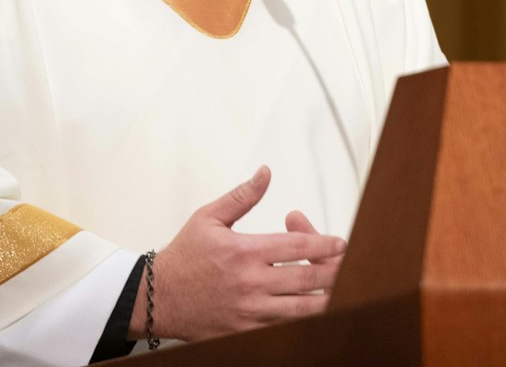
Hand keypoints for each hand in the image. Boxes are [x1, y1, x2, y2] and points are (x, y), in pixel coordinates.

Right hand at [131, 165, 346, 341]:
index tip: (340, 243)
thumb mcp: (209, 217)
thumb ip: (242, 196)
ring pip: (301, 310)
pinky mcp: (245, 332)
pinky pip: (282, 329)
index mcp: (244, 252)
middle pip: (307, 278)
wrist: (155, 298)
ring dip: (325, 299)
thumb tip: (265, 173)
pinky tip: (312, 312)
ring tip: (341, 290)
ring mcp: (249, 312)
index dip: (325, 243)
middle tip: (349, 265)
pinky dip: (302, 322)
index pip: (297, 246)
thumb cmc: (183, 258)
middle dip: (334, 271)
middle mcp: (251, 283)